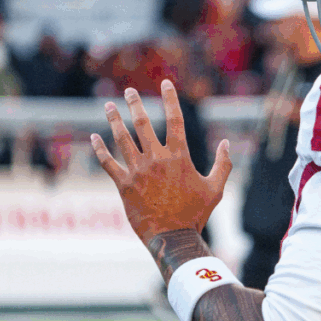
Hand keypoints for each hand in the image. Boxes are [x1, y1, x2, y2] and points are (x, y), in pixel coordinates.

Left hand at [91, 79, 231, 245]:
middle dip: (134, 104)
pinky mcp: (124, 186)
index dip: (170, 99)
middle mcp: (157, 159)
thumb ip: (223, 164)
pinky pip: (108, 163)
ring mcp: (138, 171)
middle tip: (128, 91)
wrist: (173, 237)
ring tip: (108, 106)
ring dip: (114, 120)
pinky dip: (100, 150)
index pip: (174, 119)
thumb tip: (226, 143)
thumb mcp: (216, 188)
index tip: (165, 83)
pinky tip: (94, 137)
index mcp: (179, 156)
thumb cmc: (196, 213)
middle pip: (142, 124)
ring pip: (122, 139)